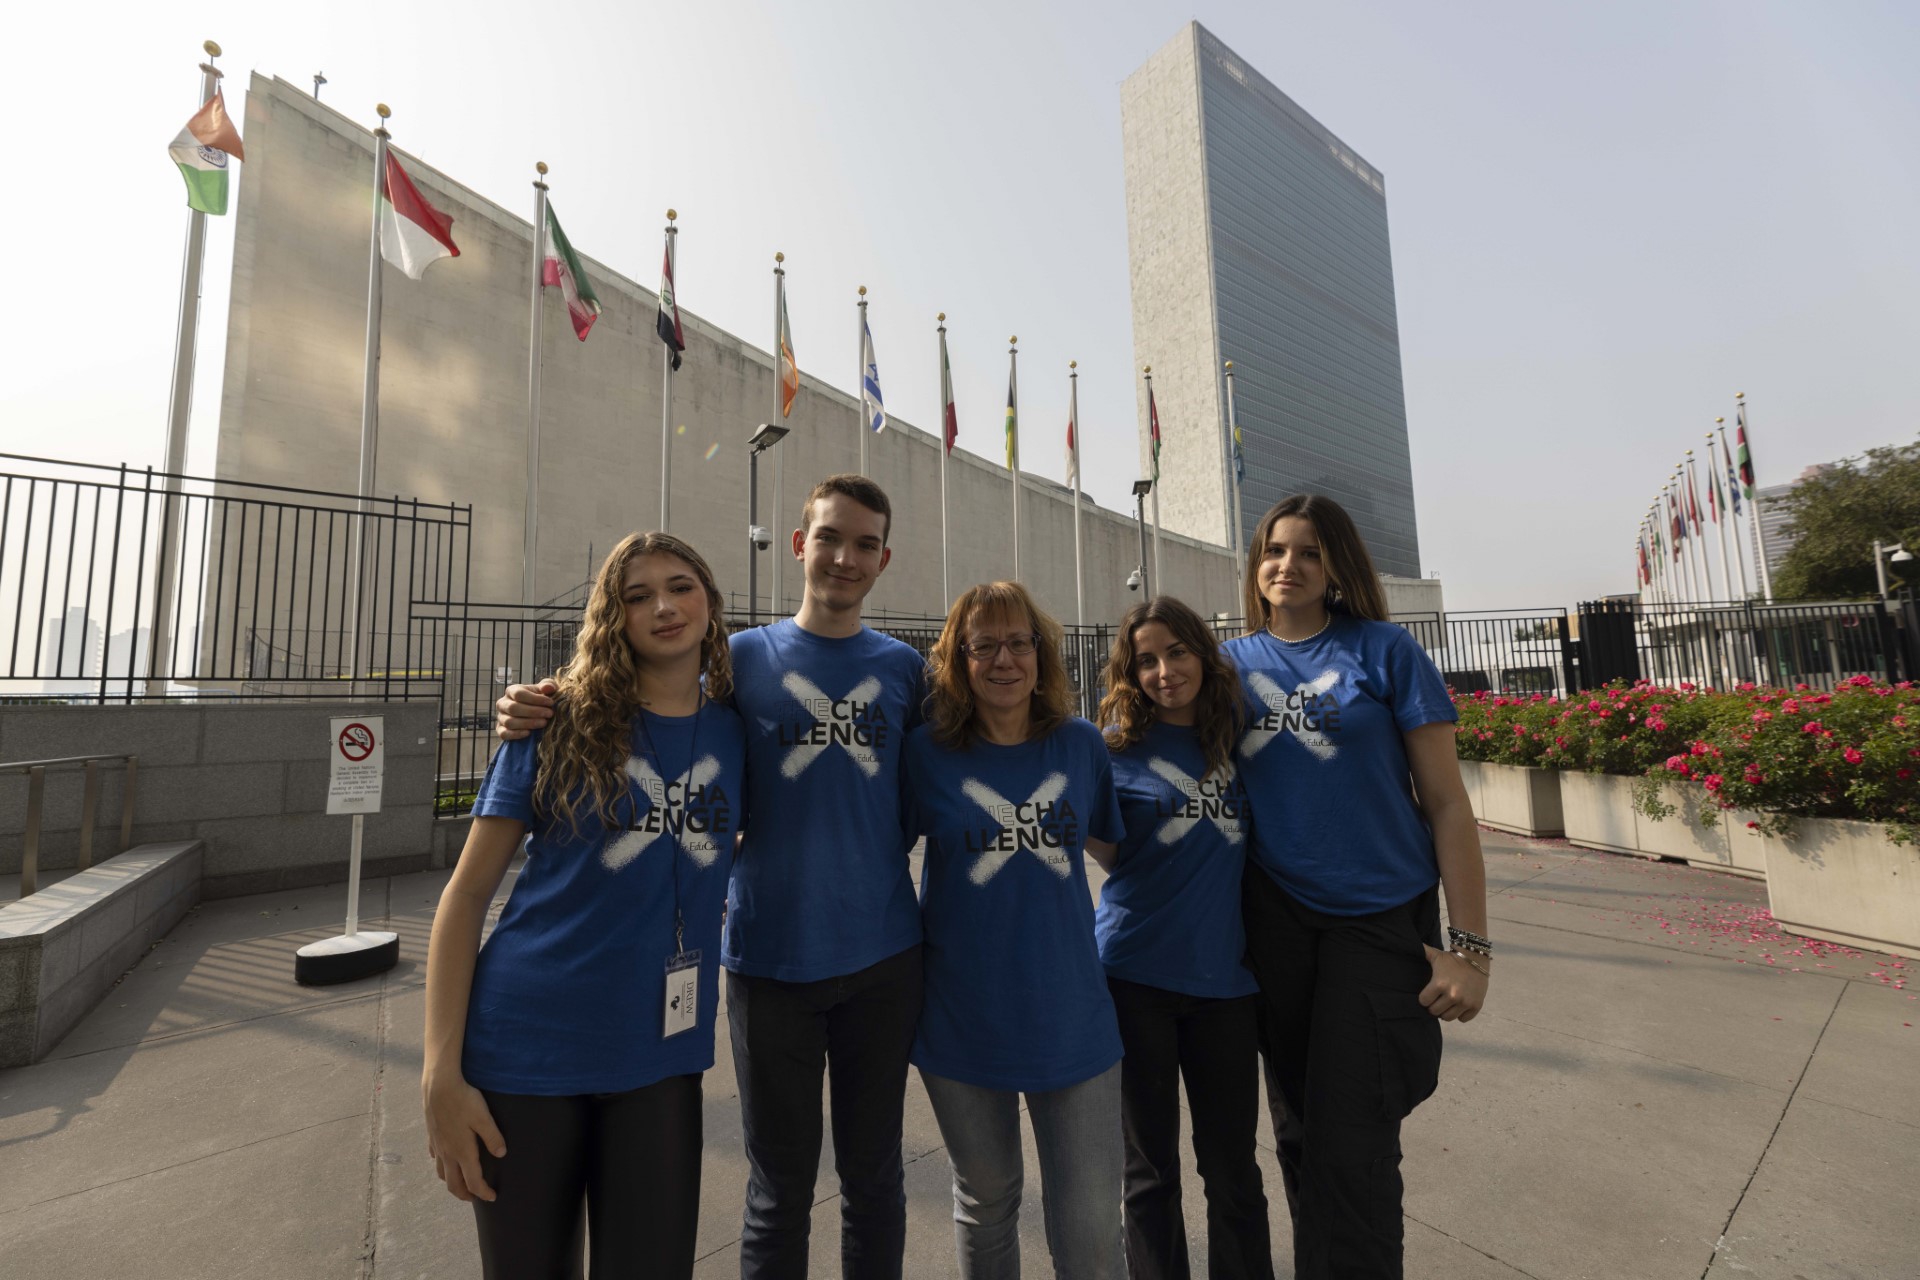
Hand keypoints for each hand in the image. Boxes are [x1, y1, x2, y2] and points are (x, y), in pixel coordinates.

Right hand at [422, 1072, 507, 1201]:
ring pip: (442, 1173)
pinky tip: (447, 1159)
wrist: (438, 1085)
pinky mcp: (431, 1135)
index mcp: (462, 1152)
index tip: (492, 1197)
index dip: (483, 1192)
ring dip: (451, 1182)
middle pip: (453, 1184)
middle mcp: (447, 1153)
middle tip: (475, 1197)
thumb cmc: (463, 1100)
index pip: (473, 1181)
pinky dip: (442, 1165)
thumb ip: (493, 1137)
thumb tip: (501, 1154)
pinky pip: (436, 1157)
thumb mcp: (483, 1117)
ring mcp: (437, 1145)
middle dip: (464, 1194)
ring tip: (461, 1183)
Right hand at [495, 679, 557, 740]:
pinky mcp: (500, 730)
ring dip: (528, 723)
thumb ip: (548, 685)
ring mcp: (500, 717)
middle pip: (513, 708)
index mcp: (511, 691)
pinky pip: (504, 734)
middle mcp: (503, 703)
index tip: (551, 703)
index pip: (519, 694)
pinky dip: (516, 734)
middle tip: (549, 714)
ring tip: (544, 723)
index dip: (535, 699)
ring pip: (509, 722)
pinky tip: (529, 733)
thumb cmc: (540, 699)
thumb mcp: (546, 690)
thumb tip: (547, 688)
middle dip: (533, 712)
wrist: (535, 714)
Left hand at [1419, 945, 1487, 1022]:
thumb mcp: (1435, 955)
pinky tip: (1459, 1005)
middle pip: (1435, 1012)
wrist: (1476, 958)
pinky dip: (1461, 1014)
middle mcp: (1452, 995)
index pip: (1424, 1002)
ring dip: (1446, 1012)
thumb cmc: (1452, 958)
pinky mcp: (1476, 1006)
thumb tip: (1408, 943)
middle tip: (1437, 999)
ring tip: (1447, 1003)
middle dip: (1434, 1006)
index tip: (1428, 994)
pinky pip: (1463, 1019)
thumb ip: (1421, 952)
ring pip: (1448, 1018)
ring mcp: (1465, 1002)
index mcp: (1439, 984)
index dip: (1424, 998)